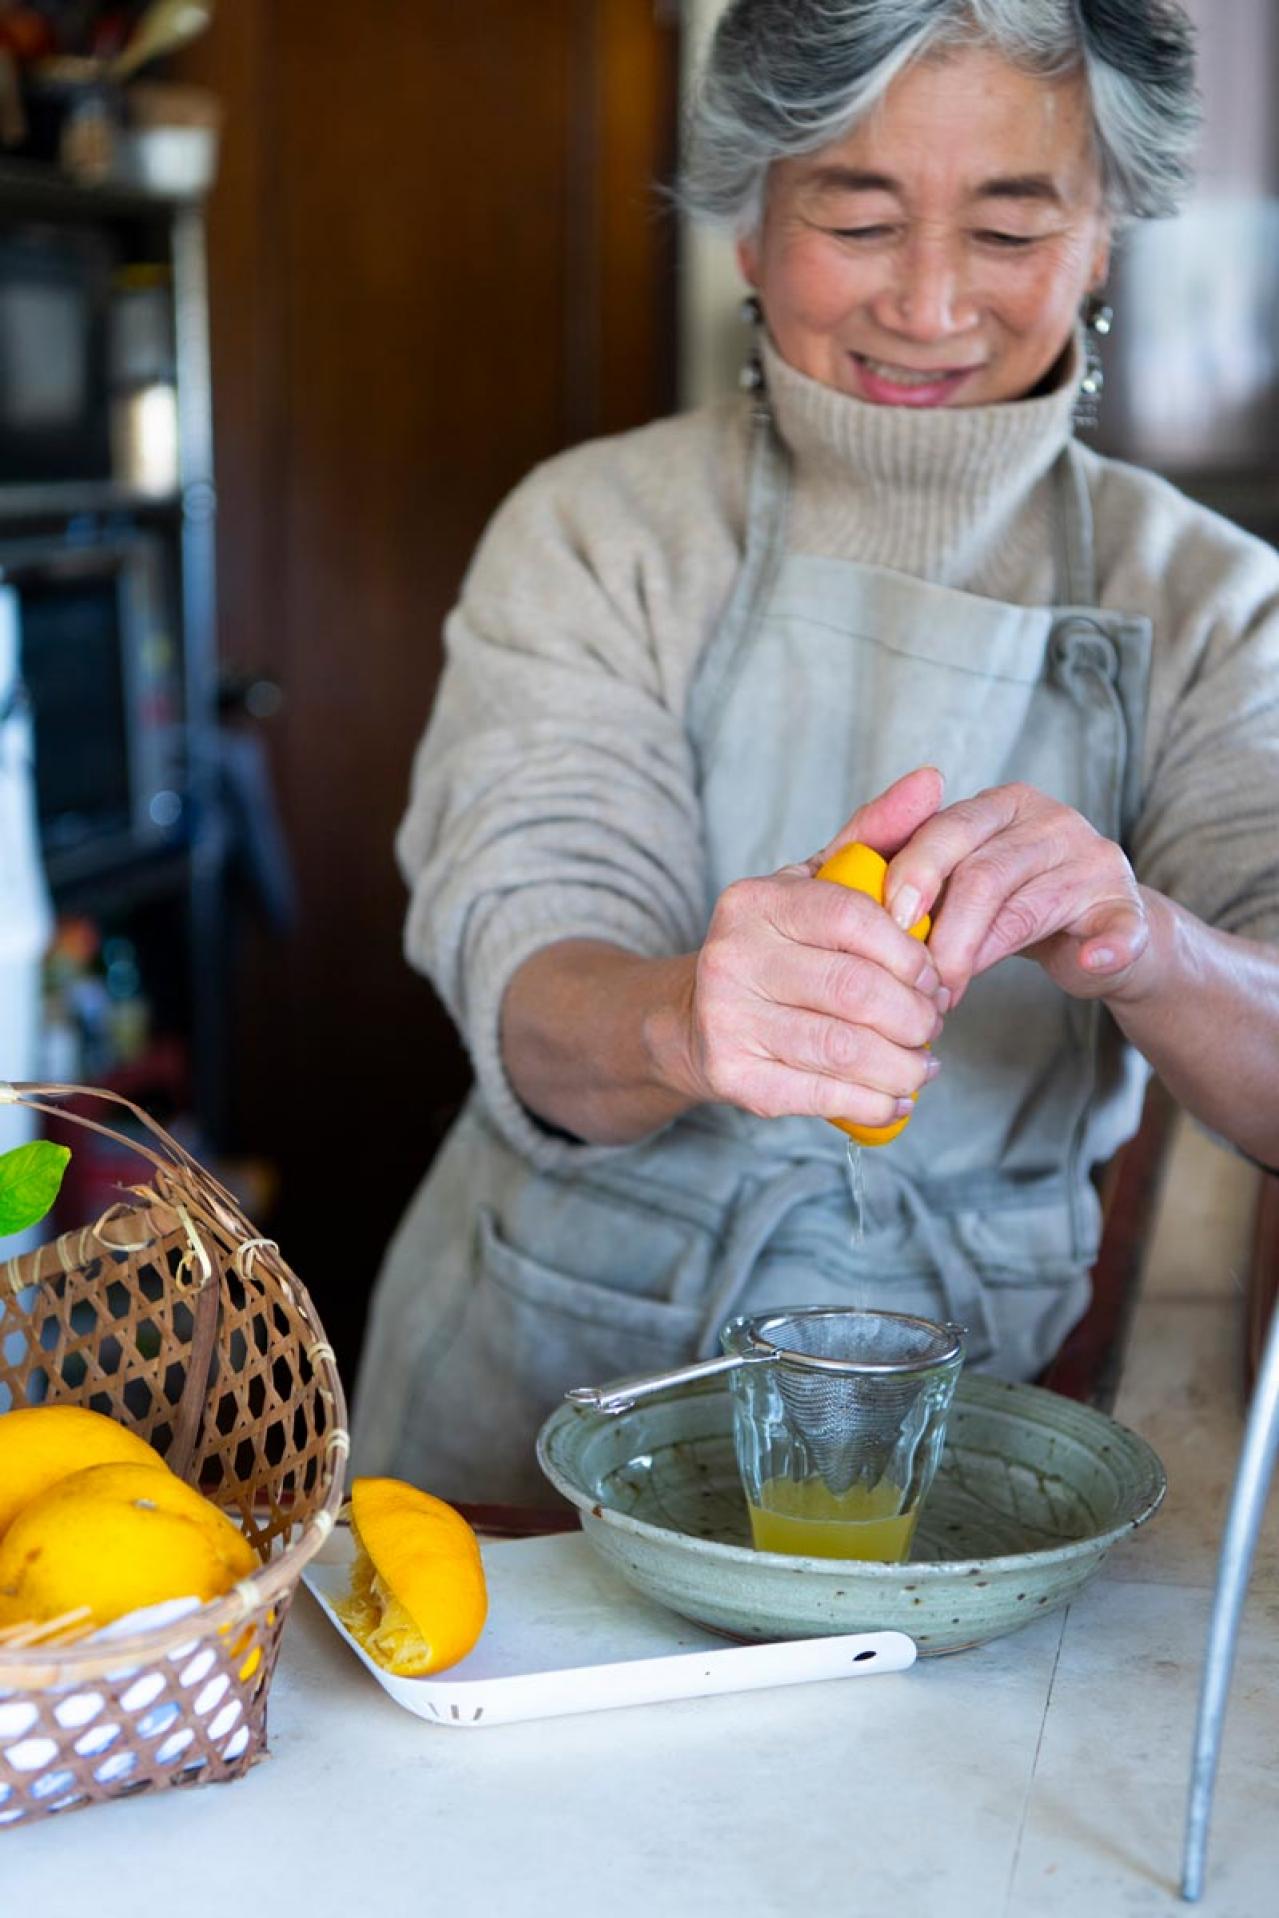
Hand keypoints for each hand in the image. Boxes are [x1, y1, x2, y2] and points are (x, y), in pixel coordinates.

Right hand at [678, 769, 945, 1128]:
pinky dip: (876, 1098)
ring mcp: (727, 1020)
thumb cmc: (777, 948)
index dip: (910, 954)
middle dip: (915, 1014)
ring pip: (845, 1048)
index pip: (851, 917)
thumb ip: (875, 833)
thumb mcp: (816, 883)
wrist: (690, 1019)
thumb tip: (932, 780)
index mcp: (755, 902)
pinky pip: (825, 1094)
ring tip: (921, 1061)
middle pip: (855, 991)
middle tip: (933, 1022)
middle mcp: (732, 957)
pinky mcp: (735, 1077)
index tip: (932, 974)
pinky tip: (896, 1092)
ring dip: (903, 1062)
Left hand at [865, 779, 1151, 1005]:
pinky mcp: (1126, 908)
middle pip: (982, 871)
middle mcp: (1050, 820)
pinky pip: (1117, 926)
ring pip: (1024, 907)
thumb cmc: (1005, 907)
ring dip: (979, 958)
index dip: (911, 876)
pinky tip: (1086, 962)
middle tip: (914, 976)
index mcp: (1000, 805)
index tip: (883, 927)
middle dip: (940, 930)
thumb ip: (910, 877)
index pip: (947, 829)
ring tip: (947, 997)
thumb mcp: (956, 883)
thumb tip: (849, 895)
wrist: (1093, 935)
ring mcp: (1093, 862)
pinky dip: (1104, 946)